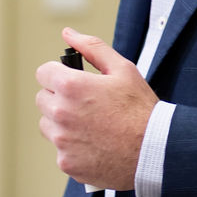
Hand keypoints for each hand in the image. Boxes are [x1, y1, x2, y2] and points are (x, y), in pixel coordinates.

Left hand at [35, 28, 157, 190]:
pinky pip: (60, 150)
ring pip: (48, 126)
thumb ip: (92, 48)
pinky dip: (73, 147)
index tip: (70, 81)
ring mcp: (62, 141)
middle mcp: (61, 113)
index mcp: (71, 87)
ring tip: (90, 125)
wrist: (154, 150)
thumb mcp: (122, 69)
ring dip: (62, 123)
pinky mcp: (67, 163)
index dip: (58, 74)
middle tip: (85, 104)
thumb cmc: (140, 110)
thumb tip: (68, 34)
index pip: (43, 73)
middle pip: (42, 99)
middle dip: (59, 98)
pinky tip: (95, 144)